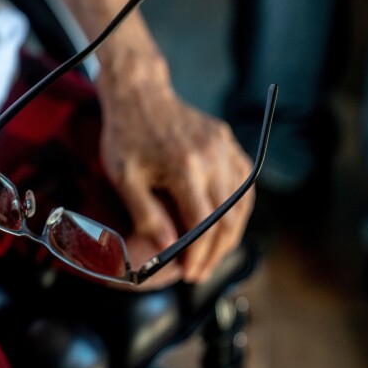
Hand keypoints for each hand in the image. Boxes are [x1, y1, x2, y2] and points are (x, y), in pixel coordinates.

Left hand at [98, 79, 253, 283]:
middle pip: (228, 218)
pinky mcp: (228, 142)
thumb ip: (145, 213)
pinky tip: (223, 225)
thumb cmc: (126, 135)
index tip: (189, 273)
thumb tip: (166, 247)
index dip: (198, 254)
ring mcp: (225, 147)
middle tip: (200, 273)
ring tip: (212, 255)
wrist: (139, 94)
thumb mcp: (124, 177)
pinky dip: (237, 208)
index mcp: (185, 166)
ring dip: (231, 234)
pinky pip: (243, 182)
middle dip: (216, 252)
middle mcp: (212, 156)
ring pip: (242, 202)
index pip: (203, 222)